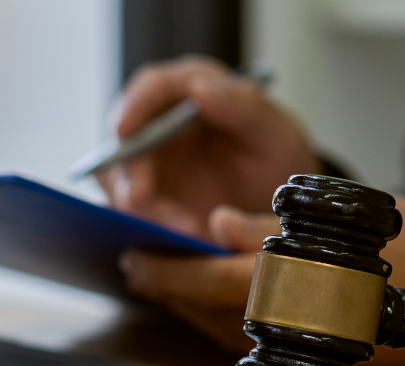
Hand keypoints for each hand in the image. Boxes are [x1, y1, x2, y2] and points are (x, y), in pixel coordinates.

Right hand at [99, 55, 319, 239]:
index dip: (132, 106)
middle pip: (126, 140)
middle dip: (129, 172)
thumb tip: (200, 86)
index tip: (123, 130)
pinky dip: (152, 228)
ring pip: (123, 183)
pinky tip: (183, 239)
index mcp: (190, 90)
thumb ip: (244, 106)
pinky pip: (136, 214)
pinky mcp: (148, 201)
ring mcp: (151, 165)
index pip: (152, 87)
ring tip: (184, 229)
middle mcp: (161, 124)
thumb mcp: (273, 133)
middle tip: (140, 200)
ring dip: (143, 208)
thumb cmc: (277, 159)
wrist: (281, 207)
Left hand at [120, 195, 404, 365]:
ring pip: (225, 334)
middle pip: (209, 313)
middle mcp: (299, 325)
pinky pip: (253, 347)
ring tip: (166, 285)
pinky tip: (208, 309)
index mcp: (300, 285)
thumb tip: (215, 224)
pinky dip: (221, 326)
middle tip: (140, 270)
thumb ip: (266, 227)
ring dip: (191, 310)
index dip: (166, 271)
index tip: (135, 260)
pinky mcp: (318, 361)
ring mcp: (309, 348)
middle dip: (169, 292)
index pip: (211, 279)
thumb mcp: (334, 218)